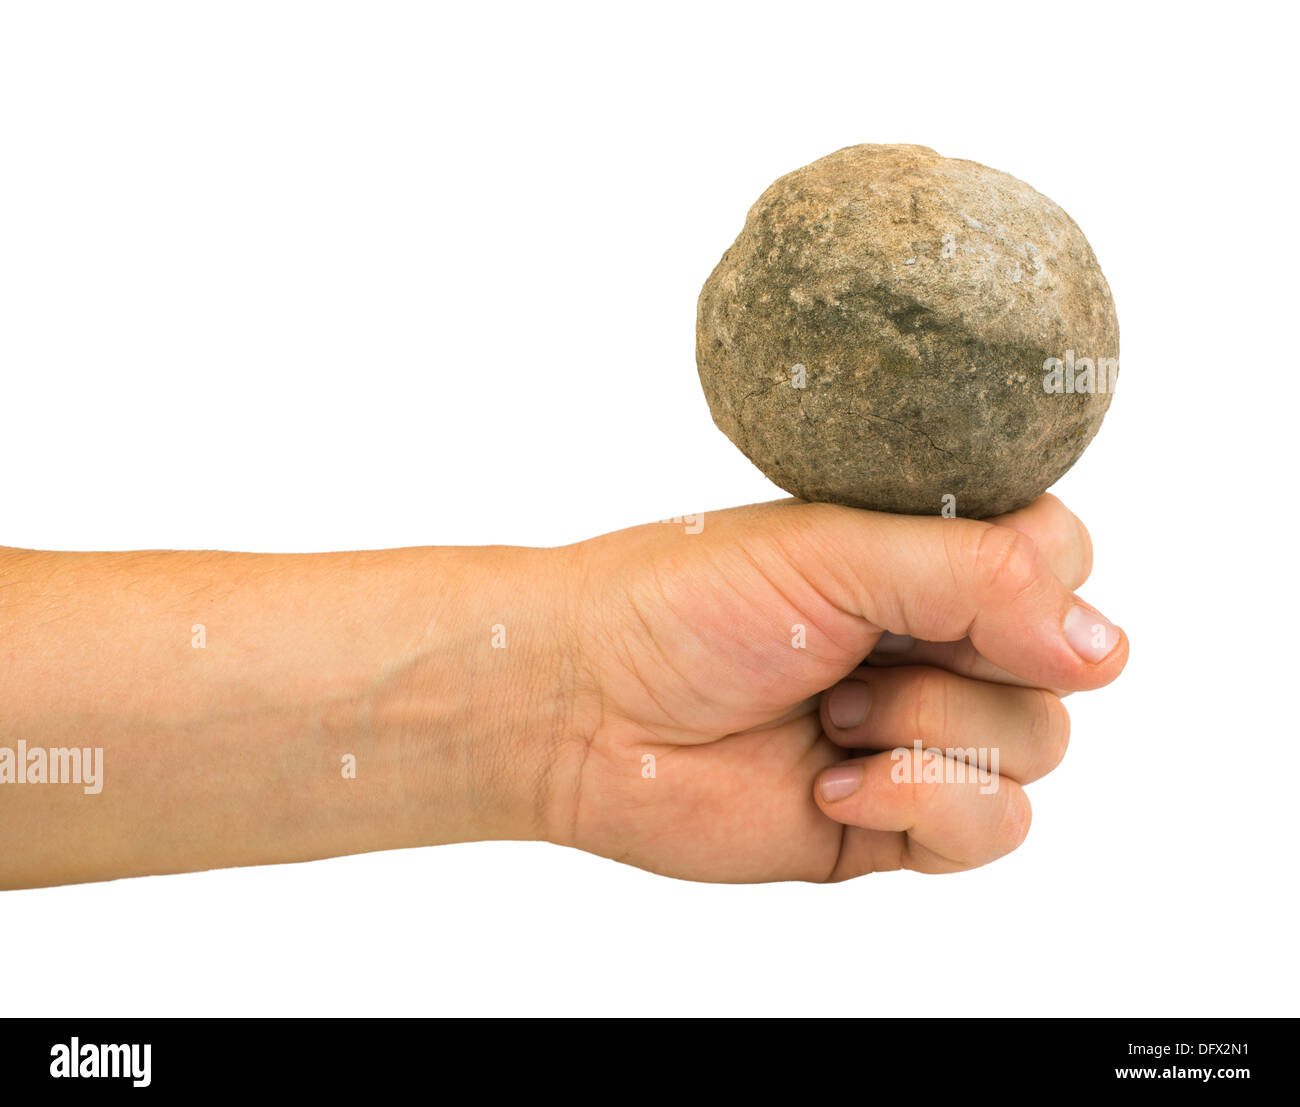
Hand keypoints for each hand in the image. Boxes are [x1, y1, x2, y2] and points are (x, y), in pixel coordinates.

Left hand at [543, 494, 1126, 881]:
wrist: (583, 705)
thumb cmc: (682, 602)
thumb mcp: (834, 553)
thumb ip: (977, 577)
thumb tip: (1104, 646)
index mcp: (922, 560)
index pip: (1061, 562)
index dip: (1035, 585)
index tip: (956, 594)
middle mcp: (933, 646)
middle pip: (1064, 668)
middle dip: (966, 666)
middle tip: (858, 654)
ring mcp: (918, 735)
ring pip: (1037, 751)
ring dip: (930, 732)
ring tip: (829, 714)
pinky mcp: (895, 820)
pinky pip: (991, 829)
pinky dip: (919, 803)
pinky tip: (830, 783)